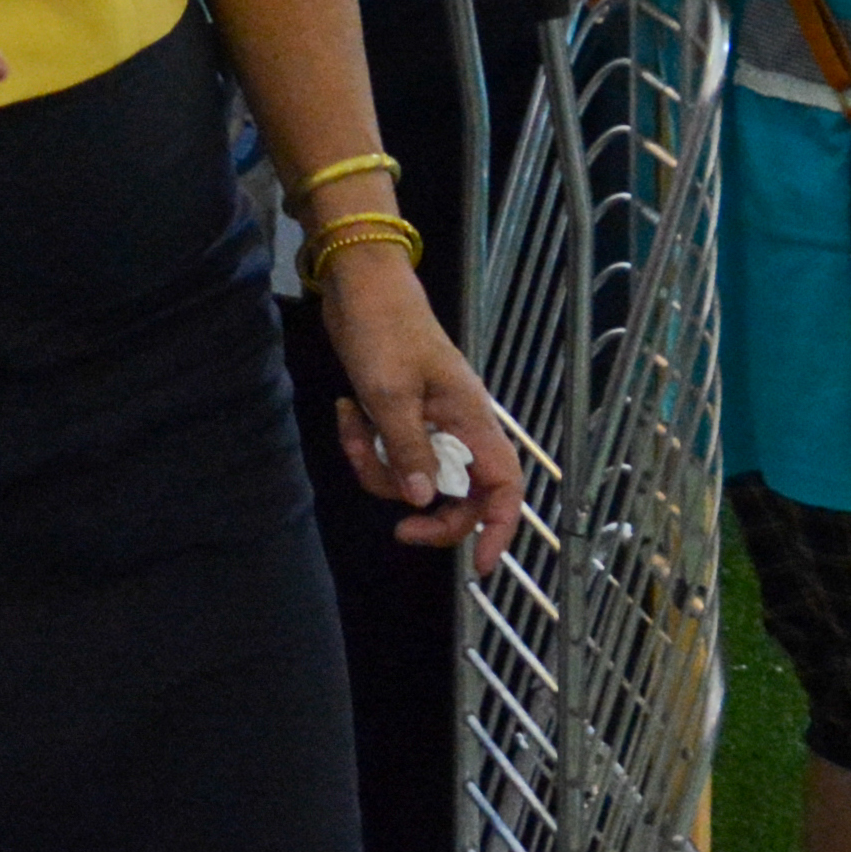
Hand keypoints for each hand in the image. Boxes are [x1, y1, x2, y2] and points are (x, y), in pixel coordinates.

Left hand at [319, 243, 525, 570]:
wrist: (358, 285)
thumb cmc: (383, 329)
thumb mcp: (390, 393)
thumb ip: (409, 449)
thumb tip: (423, 502)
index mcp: (471, 420)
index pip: (504, 486)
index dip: (500, 528)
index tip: (481, 566)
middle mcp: (457, 426)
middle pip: (457, 495)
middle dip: (423, 512)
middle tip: (397, 530)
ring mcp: (429, 422)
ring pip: (413, 476)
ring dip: (377, 467)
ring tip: (351, 426)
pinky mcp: (401, 414)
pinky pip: (389, 452)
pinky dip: (365, 444)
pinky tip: (346, 413)